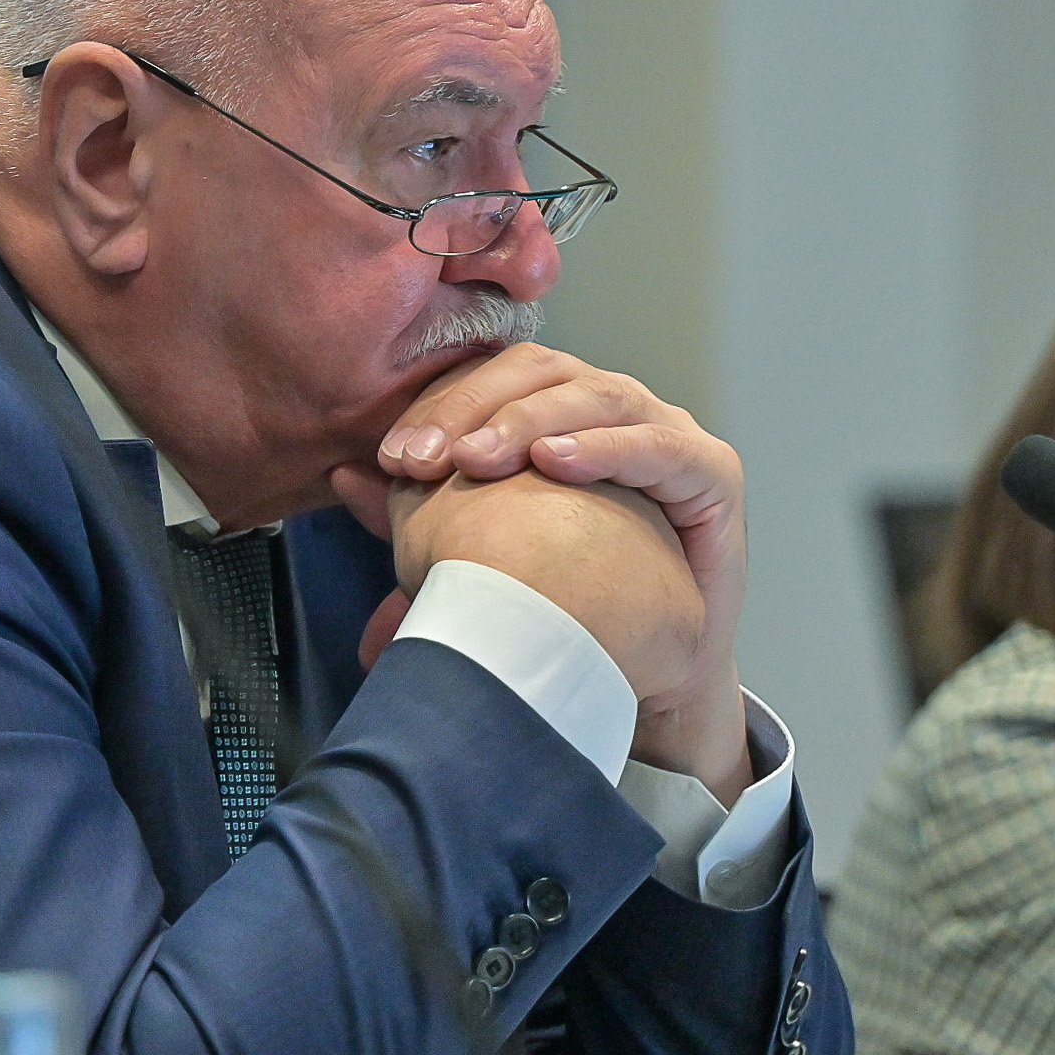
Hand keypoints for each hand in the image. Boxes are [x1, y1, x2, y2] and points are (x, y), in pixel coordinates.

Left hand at [331, 346, 754, 792]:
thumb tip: (342, 474)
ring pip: (594, 393)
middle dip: (472, 409)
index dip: (438, 406)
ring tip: (479, 457)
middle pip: (537, 372)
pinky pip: (659, 443)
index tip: (389, 459)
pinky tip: (559, 461)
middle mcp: (609, 410)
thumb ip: (413, 513)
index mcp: (554, 413)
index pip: (490, 378)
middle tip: (422, 460)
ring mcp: (664, 433)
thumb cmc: (565, 610)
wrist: (649, 682)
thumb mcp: (472, 555)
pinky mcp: (712, 473)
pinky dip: (607, 445)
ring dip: (529, 420)